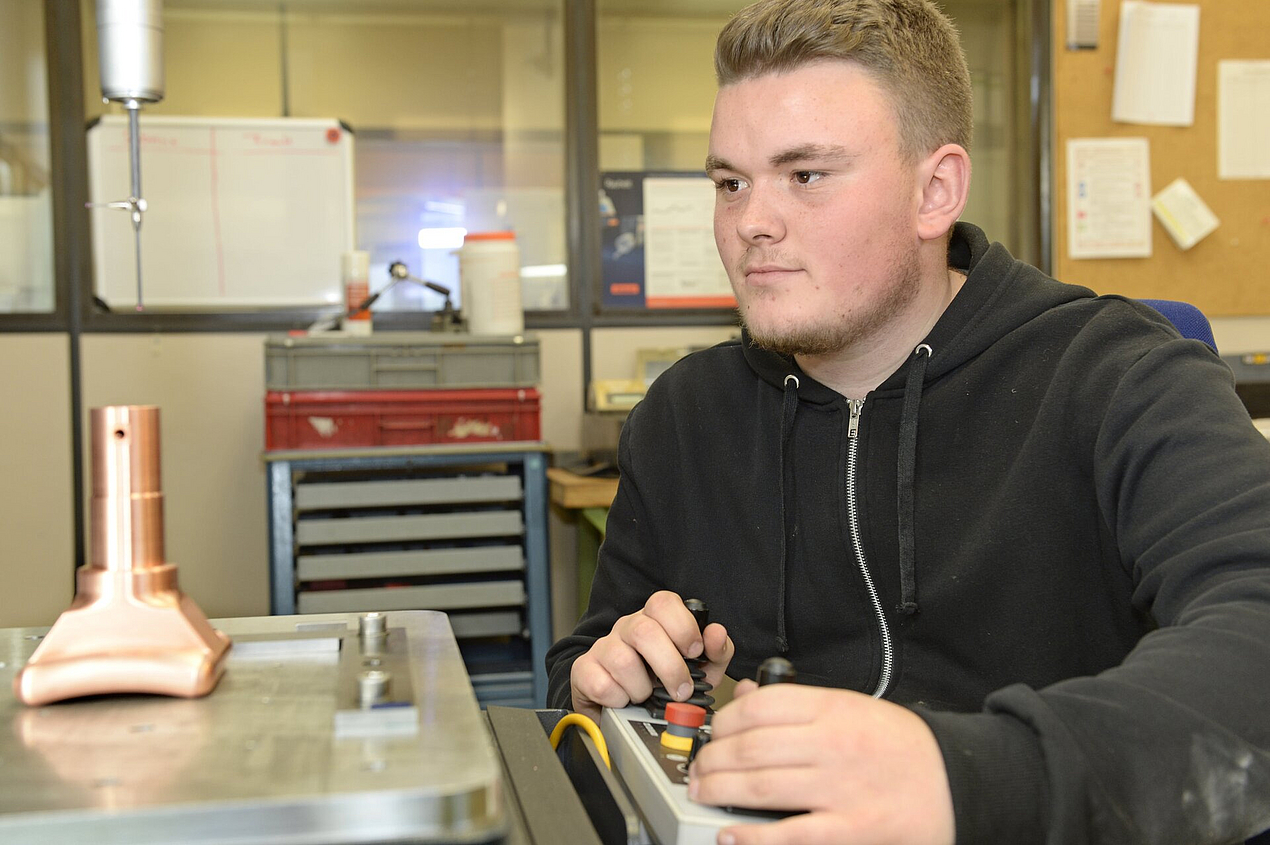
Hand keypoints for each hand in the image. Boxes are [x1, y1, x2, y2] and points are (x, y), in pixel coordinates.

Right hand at [570, 590, 733, 719]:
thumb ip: (715, 652)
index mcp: (655, 620)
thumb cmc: (663, 682)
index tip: (695, 652)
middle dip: (670, 666)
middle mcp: (627, 627)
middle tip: (681, 690)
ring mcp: (603, 647)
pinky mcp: (584, 670)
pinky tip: (624, 700)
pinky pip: (602, 684)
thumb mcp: (699, 669)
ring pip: (623, 661)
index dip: (683, 626)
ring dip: (643, 688)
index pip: (664, 603)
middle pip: (644, 631)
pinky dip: (619, 700)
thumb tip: (716, 634)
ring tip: (647, 696)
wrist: (623, 707)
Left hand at [688, 682, 954, 844]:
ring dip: (719, 790)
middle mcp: (833, 745)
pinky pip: (788, 834)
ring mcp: (840, 790)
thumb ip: (801, 706)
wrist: (960, 783)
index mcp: (834, 709)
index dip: (723, 720)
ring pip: (759, 786)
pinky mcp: (849, 830)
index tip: (712, 731)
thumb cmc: (904, 748)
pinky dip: (752, 836)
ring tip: (703, 793)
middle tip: (698, 768)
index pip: (760, 706)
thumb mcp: (855, 708)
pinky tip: (730, 834)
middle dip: (711, 758)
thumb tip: (744, 701)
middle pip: (750, 747)